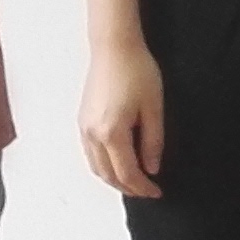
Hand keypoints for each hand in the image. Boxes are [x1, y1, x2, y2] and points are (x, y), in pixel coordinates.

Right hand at [78, 32, 166, 198]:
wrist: (114, 47)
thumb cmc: (136, 70)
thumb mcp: (154, 107)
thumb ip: (153, 141)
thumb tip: (152, 167)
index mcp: (112, 132)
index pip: (127, 172)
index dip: (143, 187)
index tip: (157, 191)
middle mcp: (93, 134)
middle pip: (108, 175)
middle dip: (129, 187)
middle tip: (148, 190)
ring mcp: (84, 128)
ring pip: (96, 167)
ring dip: (114, 179)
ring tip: (135, 180)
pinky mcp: (82, 121)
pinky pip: (91, 154)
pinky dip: (104, 166)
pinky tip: (118, 163)